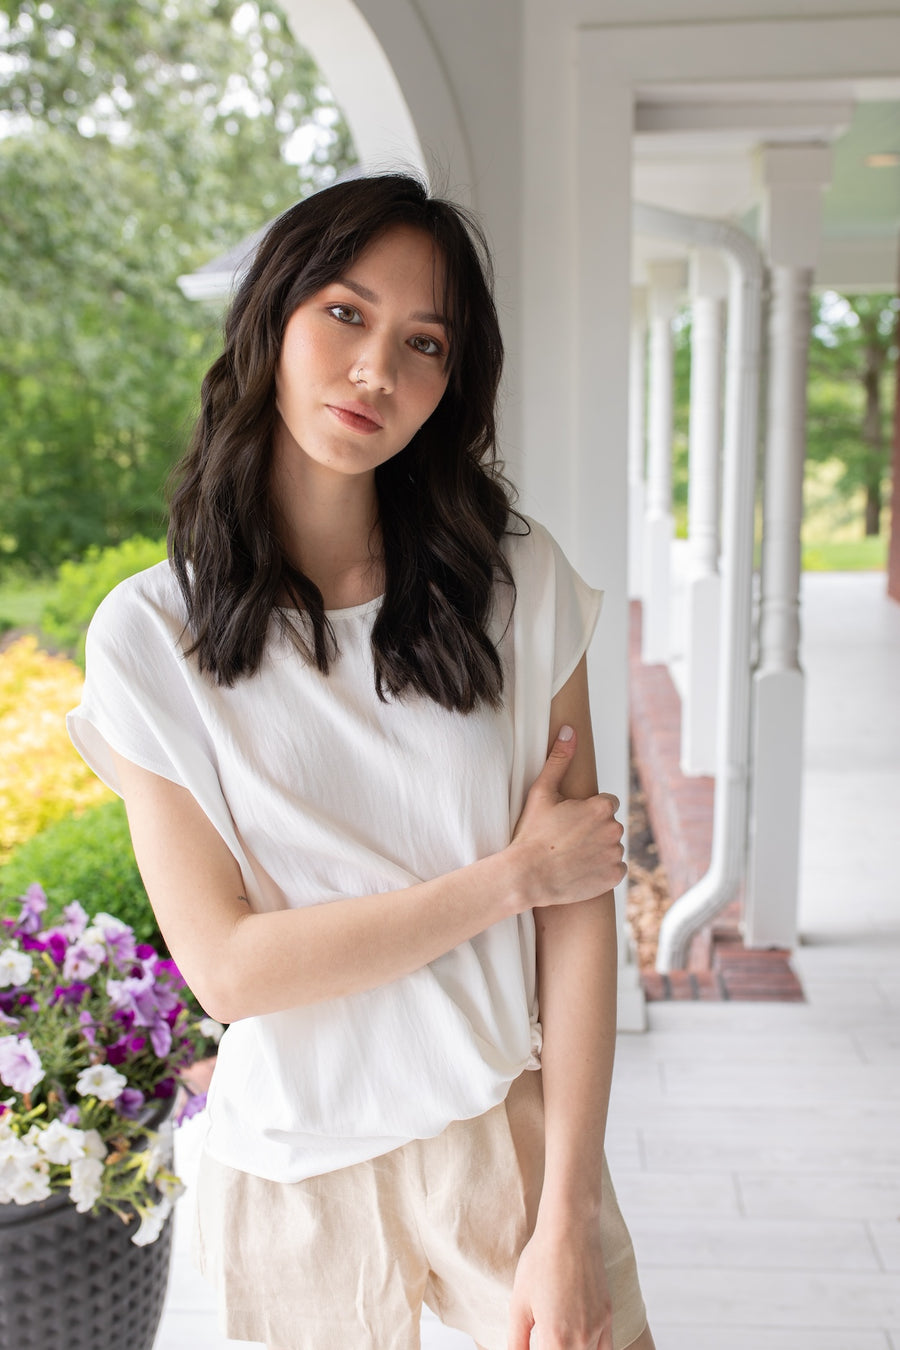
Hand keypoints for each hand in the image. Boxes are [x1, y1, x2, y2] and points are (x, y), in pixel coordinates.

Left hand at [508, 1218, 612, 1349]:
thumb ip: (517, 1342)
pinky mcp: (608, 1315)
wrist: (570, 1230)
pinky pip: (607, 1349)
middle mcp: (581, 1340)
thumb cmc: (540, 1262)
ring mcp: (598, 1328)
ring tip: (557, 1337)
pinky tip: (580, 1344)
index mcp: (556, 1340)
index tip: (536, 1343)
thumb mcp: (518, 1304)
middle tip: (545, 1339)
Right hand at [509, 727, 625, 910]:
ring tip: (571, 856)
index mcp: (602, 808)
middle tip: (567, 839)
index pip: (606, 803)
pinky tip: (581, 870)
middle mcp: (614, 830)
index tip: (569, 821)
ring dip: (598, 850)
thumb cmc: (532, 833)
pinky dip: (602, 870)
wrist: (527, 876)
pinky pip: (615, 869)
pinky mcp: (614, 877)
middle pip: (609, 825)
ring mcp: (615, 855)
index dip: (587, 811)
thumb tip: (570, 730)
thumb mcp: (542, 792)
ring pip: (611, 847)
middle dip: (593, 830)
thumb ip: (559, 759)